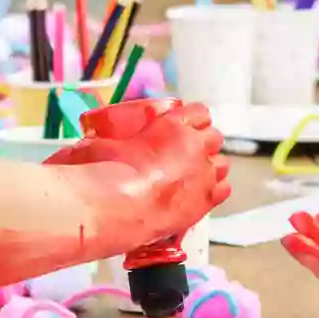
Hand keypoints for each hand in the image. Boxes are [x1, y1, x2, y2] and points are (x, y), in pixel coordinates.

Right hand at [46, 102, 229, 251]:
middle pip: (214, 137)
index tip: (180, 129)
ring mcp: (204, 173)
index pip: (199, 112)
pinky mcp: (207, 200)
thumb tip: (95, 139)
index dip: (191, 121)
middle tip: (181, 156)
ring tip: (189, 178)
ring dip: (208, 168)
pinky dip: (212, 191)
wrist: (116, 205)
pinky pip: (223, 189)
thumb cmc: (104, 170)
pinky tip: (196, 196)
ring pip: (222, 164)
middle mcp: (196, 145)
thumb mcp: (103, 141)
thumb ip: (111, 135)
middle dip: (201, 144)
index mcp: (174, 124)